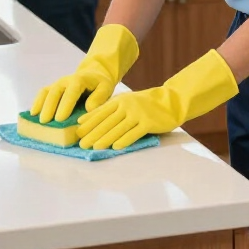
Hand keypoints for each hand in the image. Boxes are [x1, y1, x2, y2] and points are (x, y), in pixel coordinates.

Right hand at [30, 24, 139, 123]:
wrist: (94, 73)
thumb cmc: (100, 83)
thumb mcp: (106, 87)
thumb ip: (99, 97)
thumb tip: (89, 108)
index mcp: (79, 80)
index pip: (71, 92)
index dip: (65, 105)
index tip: (60, 118)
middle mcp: (65, 81)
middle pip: (55, 92)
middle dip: (49, 107)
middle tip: (46, 122)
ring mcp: (57, 84)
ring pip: (46, 92)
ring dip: (40, 105)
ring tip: (37, 120)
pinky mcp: (52, 88)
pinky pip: (42, 94)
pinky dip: (37, 103)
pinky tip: (32, 114)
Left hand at [78, 49, 237, 150]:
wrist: (171, 101)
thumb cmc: (147, 104)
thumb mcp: (127, 102)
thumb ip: (112, 110)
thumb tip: (90, 120)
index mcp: (120, 101)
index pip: (100, 112)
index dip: (88, 123)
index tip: (77, 132)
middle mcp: (127, 106)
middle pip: (107, 121)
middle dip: (92, 133)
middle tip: (81, 144)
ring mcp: (138, 114)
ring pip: (118, 128)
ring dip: (105, 138)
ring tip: (94, 147)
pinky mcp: (149, 123)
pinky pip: (134, 133)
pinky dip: (124, 140)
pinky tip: (116, 147)